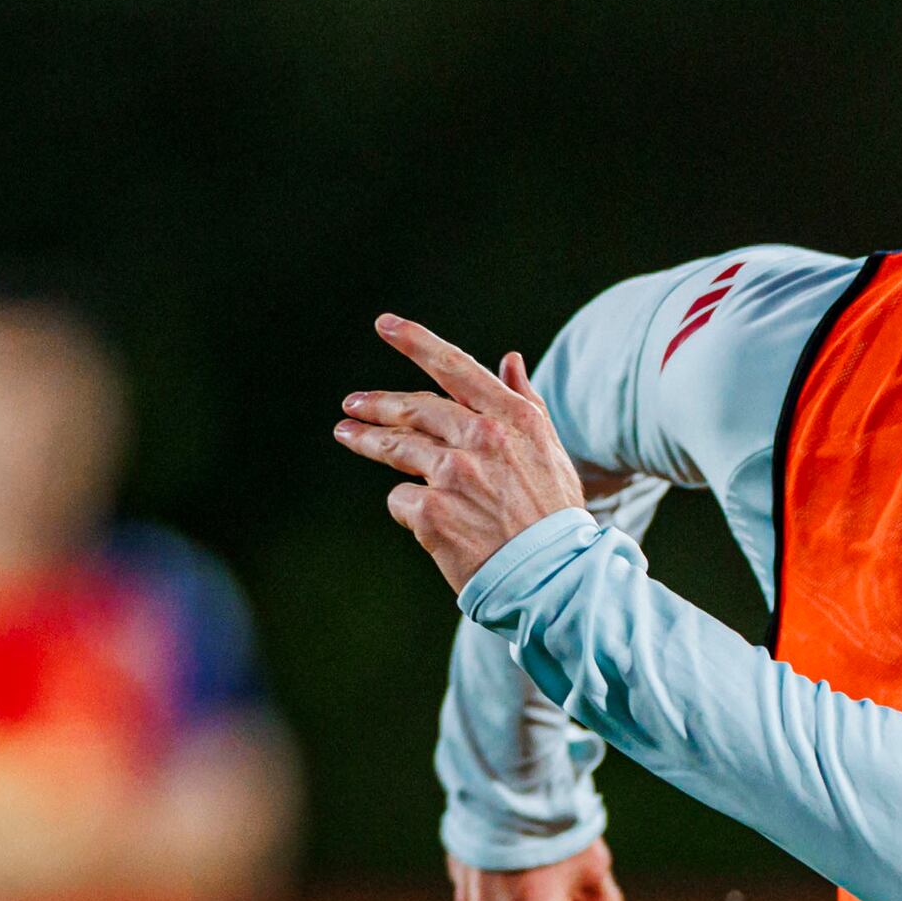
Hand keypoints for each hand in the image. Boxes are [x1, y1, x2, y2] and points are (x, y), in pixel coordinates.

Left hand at [338, 317, 588, 591]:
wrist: (554, 576)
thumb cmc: (554, 516)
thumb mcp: (549, 450)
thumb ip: (525, 401)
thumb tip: (510, 360)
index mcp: (512, 417)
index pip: (455, 367)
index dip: (416, 342)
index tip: (385, 324)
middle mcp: (480, 437)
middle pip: (414, 409)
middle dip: (377, 403)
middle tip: (352, 404)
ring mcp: (453, 473)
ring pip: (397, 447)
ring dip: (366, 439)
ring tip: (347, 434)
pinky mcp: (431, 511)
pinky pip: (402, 499)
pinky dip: (408, 509)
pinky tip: (423, 522)